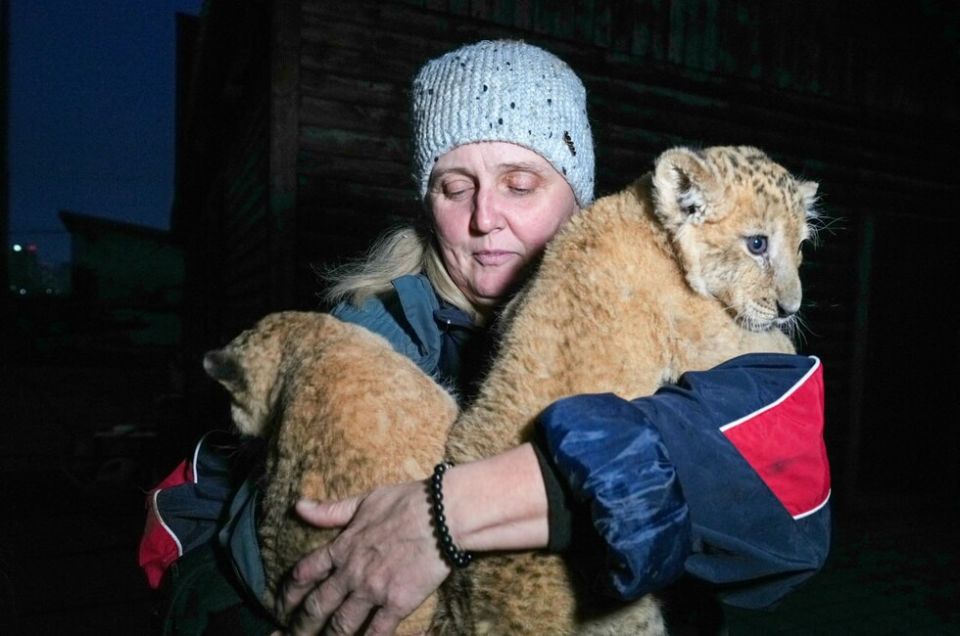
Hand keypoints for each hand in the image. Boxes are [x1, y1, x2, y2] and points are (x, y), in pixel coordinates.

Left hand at [278, 480, 450, 634]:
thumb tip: (299, 506)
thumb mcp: (364, 501)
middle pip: (317, 605)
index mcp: (342, 547)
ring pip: (341, 624)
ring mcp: (373, 590)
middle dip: (301, 624)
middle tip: (289, 634)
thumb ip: (331, 511)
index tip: (281, 604)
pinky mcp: (397, 603)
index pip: (305, 572)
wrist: (441, 514)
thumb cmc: (406, 502)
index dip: (290, 591)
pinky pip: (376, 632)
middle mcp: (351, 572)